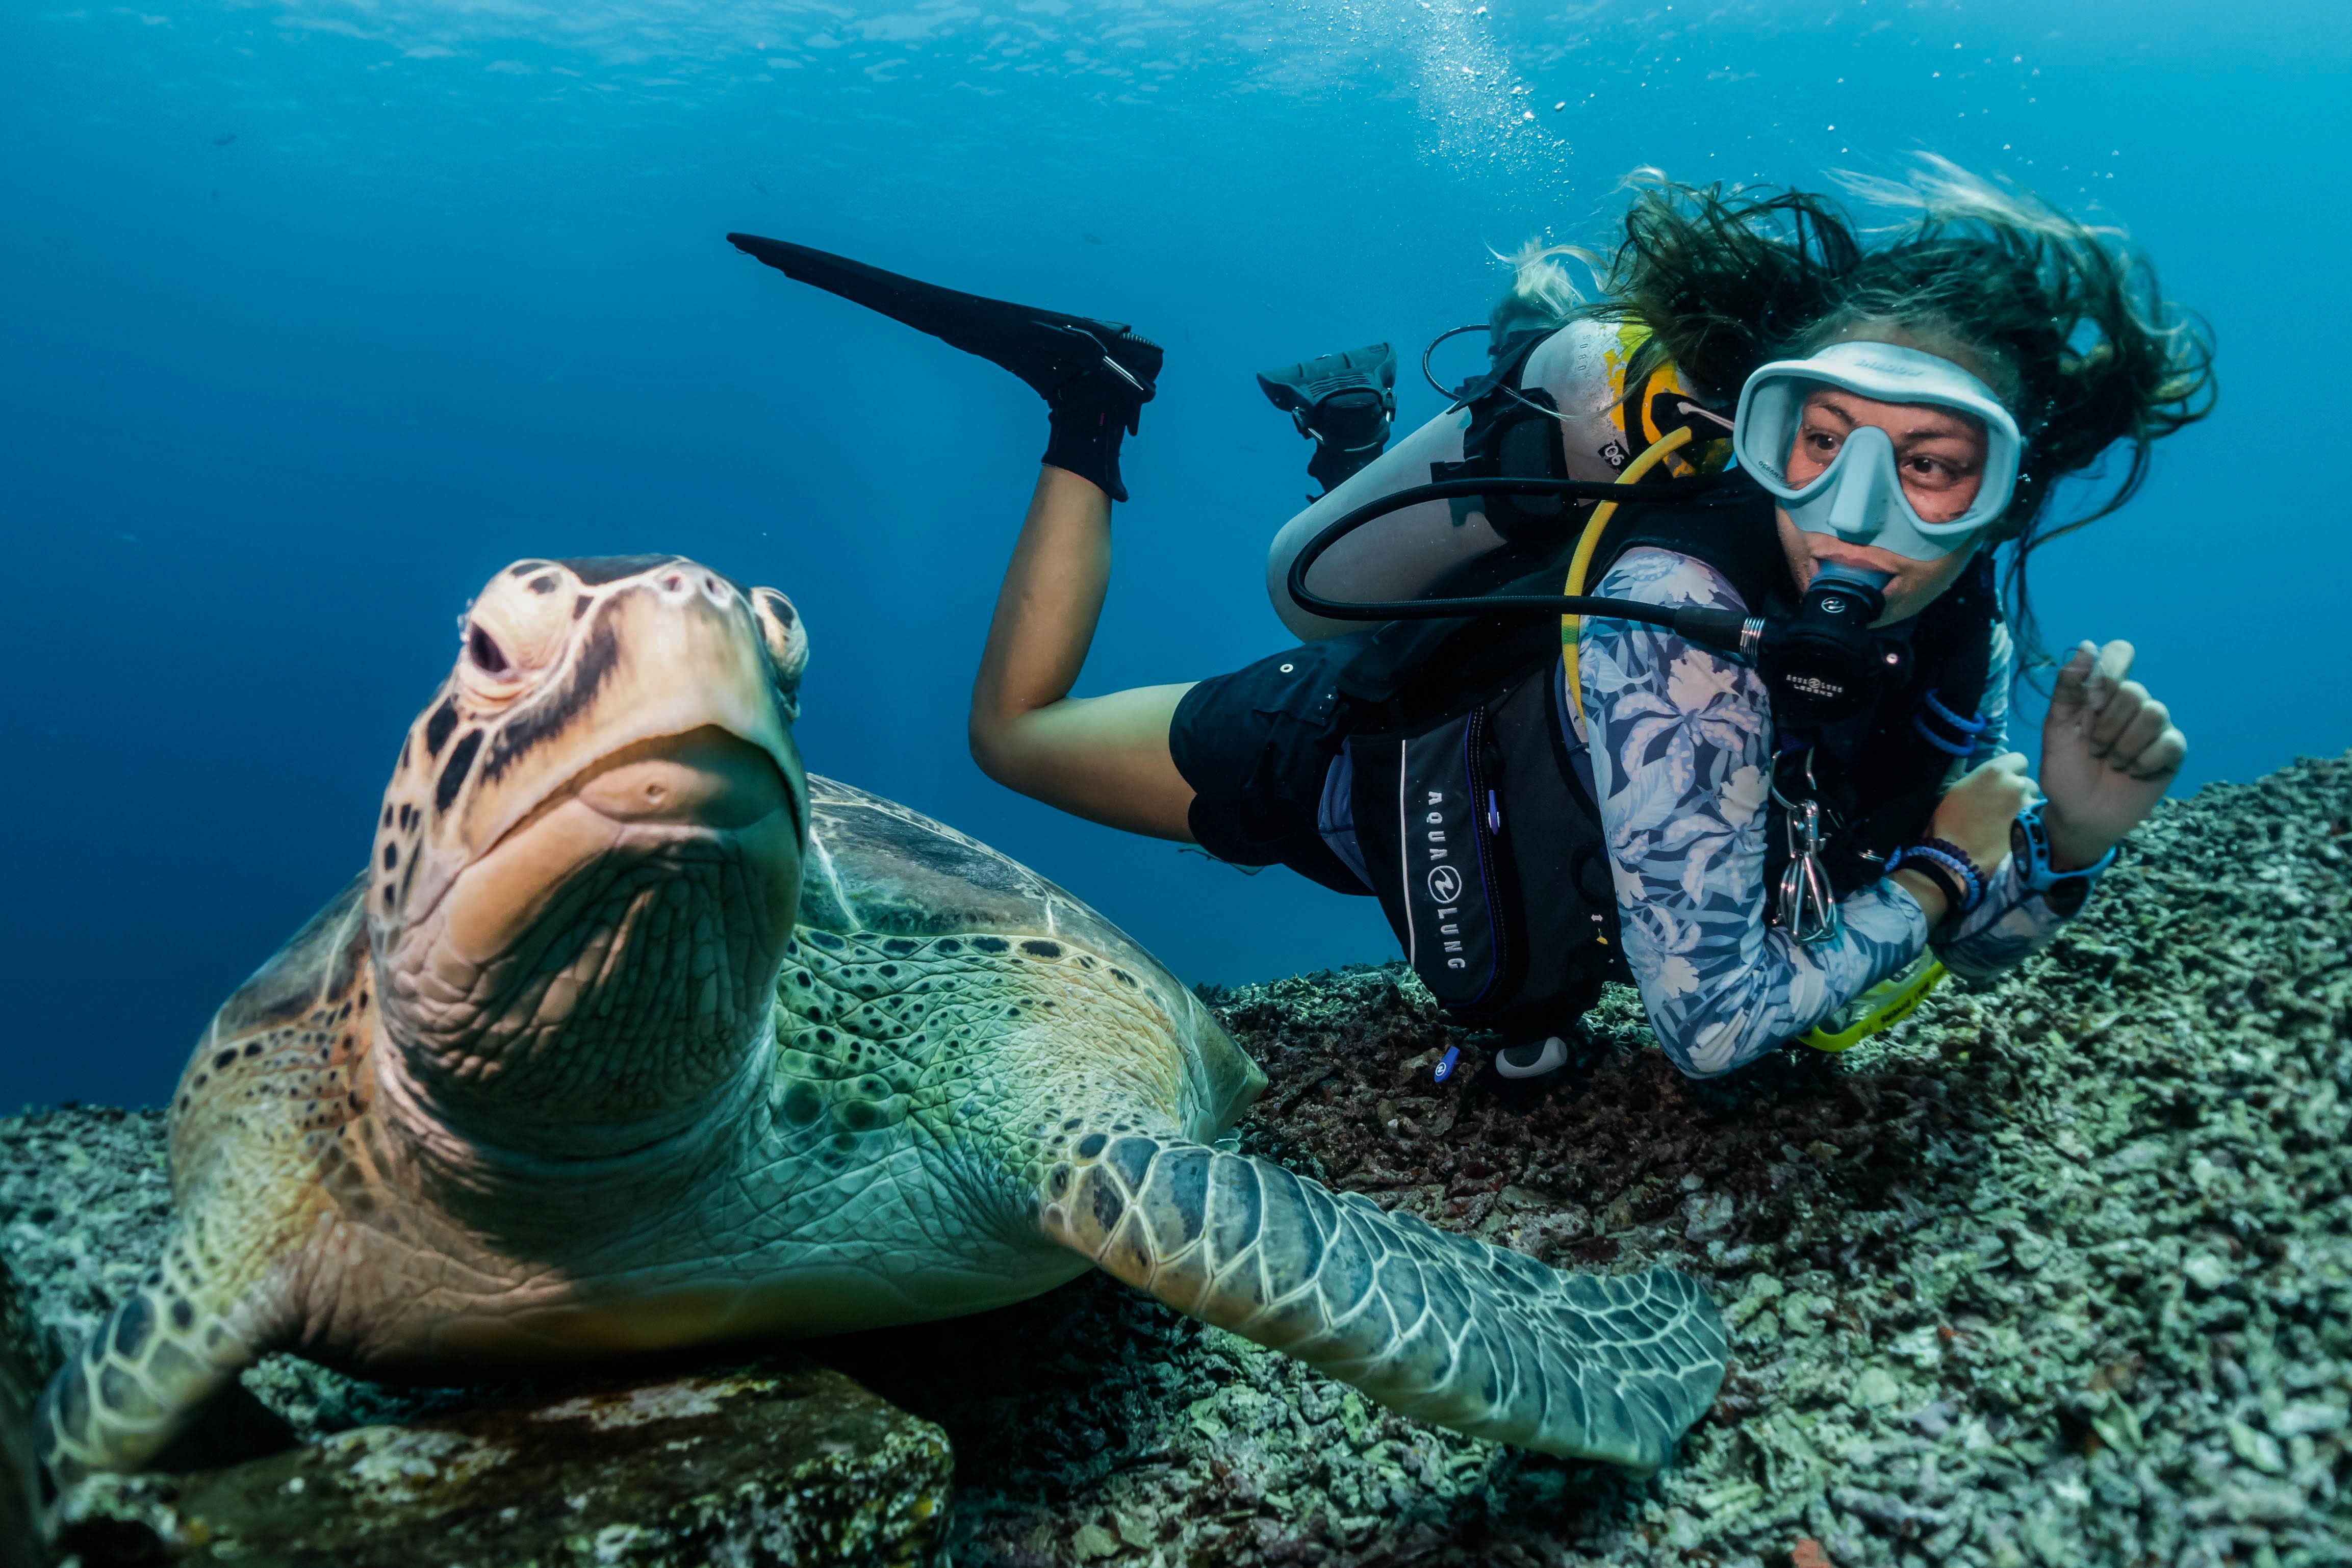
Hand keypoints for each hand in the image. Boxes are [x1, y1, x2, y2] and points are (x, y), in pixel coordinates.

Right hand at [1927, 751, 2034, 870]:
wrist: (1957, 859)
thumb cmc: (1949, 822)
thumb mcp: (1956, 790)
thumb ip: (1979, 779)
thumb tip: (1990, 780)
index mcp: (1995, 771)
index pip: (2018, 759)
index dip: (2011, 770)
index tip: (2001, 782)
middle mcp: (2017, 785)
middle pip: (2028, 782)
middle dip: (2019, 791)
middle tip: (2005, 805)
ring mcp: (2029, 808)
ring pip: (2035, 802)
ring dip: (2026, 808)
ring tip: (2011, 822)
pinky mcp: (2035, 829)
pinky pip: (2038, 821)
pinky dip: (2030, 825)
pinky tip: (2018, 834)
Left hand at [2039, 640, 2185, 867]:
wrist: (2079, 813)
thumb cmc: (2065, 770)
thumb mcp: (2056, 728)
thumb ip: (2068, 688)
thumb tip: (2087, 645)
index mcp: (2102, 693)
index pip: (2119, 653)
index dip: (2110, 670)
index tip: (2093, 700)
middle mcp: (2131, 704)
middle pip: (2133, 690)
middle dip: (2107, 726)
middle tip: (2094, 749)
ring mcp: (2154, 727)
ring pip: (2154, 713)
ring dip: (2125, 745)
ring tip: (2112, 762)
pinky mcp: (2172, 752)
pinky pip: (2170, 742)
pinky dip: (2145, 761)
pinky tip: (2133, 772)